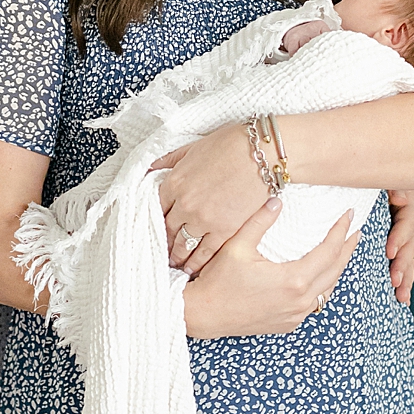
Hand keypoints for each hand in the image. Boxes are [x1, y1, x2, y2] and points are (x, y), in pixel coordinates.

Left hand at [152, 122, 269, 273]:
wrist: (262, 152)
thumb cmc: (230, 145)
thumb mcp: (193, 147)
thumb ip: (170, 159)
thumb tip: (151, 166)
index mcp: (175, 182)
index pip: (156, 207)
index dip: (155, 219)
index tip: (154, 227)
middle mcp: (185, 204)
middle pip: (167, 229)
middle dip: (164, 241)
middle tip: (162, 250)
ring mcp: (203, 220)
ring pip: (183, 244)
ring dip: (177, 255)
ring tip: (175, 263)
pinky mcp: (224, 230)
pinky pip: (205, 252)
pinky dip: (197, 262)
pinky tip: (192, 268)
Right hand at [183, 203, 360, 340]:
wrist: (202, 315)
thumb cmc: (217, 281)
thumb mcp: (237, 246)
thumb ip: (259, 221)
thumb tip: (277, 200)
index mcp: (293, 280)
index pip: (329, 251)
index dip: (341, 231)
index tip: (348, 214)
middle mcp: (299, 300)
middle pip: (336, 270)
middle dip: (347, 247)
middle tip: (354, 229)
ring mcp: (295, 315)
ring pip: (328, 289)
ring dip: (337, 268)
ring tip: (342, 250)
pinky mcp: (288, 323)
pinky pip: (314, 302)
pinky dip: (322, 286)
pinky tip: (320, 275)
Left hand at [385, 189, 413, 305]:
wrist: (366, 189)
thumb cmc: (375, 183)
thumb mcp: (384, 181)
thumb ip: (393, 186)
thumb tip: (400, 198)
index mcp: (409, 207)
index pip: (408, 223)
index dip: (400, 238)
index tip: (389, 252)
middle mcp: (409, 224)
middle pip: (410, 246)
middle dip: (402, 265)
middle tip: (395, 280)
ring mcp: (405, 238)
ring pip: (409, 260)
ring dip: (406, 278)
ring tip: (401, 295)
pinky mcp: (397, 249)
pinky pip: (403, 266)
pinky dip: (403, 281)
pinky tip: (400, 296)